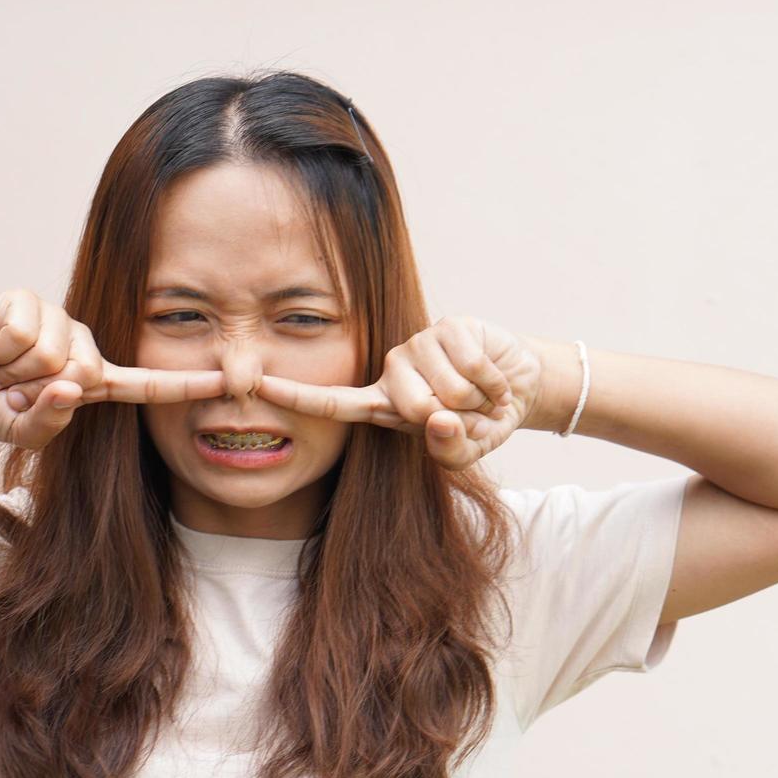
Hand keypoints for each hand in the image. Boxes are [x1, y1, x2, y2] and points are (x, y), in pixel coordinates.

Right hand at [0, 289, 226, 448]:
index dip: (188, 384)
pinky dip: (0, 352)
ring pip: (53, 354)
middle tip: (14, 390)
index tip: (229, 382)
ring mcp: (59, 319)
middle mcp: (84, 346)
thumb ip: (47, 422)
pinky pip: (24, 332)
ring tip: (2, 370)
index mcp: (95, 381)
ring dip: (16, 372)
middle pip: (85, 373)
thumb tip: (67, 387)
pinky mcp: (28, 299)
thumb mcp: (23, 431)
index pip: (148, 386)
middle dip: (39, 391)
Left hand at [254, 316, 542, 468]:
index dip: (296, 396)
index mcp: (382, 404)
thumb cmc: (481, 421)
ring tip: (481, 396)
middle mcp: (392, 372)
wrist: (520, 385)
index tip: (257, 386)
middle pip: (414, 407)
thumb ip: (452, 451)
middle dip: (456, 421)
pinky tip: (494, 379)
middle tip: (468, 415)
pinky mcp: (448, 326)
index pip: (332, 402)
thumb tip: (438, 420)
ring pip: (449, 390)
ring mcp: (416, 345)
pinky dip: (494, 384)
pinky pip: (472, 367)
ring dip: (479, 402)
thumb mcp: (469, 449)